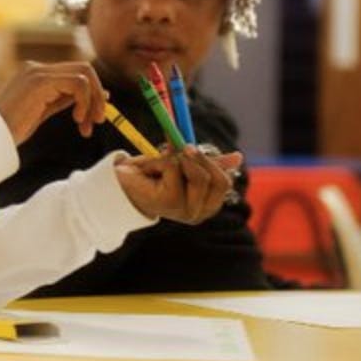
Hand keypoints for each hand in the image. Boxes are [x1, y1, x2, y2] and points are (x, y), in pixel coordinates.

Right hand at [0, 61, 105, 142]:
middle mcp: (37, 68)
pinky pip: (78, 83)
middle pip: (84, 69)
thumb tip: (97, 95)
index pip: (76, 72)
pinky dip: (85, 101)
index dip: (93, 92)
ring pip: (85, 74)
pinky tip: (77, 119)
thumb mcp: (43, 111)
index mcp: (36, 73)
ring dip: (93, 101)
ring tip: (86, 125)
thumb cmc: (12, 128)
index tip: (96, 115)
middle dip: (97, 95)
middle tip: (98, 121)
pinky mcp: (40, 81)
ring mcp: (38, 72)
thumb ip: (65, 99)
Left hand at [113, 147, 243, 223]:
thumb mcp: (184, 165)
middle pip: (217, 180)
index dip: (213, 162)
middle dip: (200, 159)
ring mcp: (186, 212)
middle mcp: (199, 213)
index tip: (193, 148)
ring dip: (177, 160)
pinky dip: (162, 162)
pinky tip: (150, 170)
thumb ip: (209, 162)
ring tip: (160, 162)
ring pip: (198, 174)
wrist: (122, 182)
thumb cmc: (154, 175)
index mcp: (207, 206)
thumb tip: (238, 157)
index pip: (224, 183)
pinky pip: (175, 169)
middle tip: (182, 147)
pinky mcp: (169, 203)